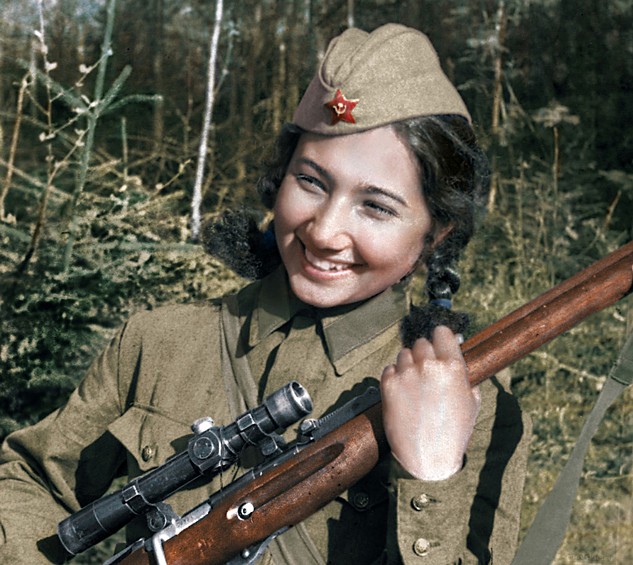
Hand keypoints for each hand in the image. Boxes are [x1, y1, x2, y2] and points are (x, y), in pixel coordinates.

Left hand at [381, 326, 480, 480]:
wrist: (428, 458)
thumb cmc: (454, 431)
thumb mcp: (471, 399)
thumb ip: (463, 370)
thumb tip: (456, 345)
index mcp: (452, 367)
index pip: (441, 332)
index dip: (439, 338)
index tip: (438, 344)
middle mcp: (428, 366)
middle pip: (421, 342)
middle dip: (423, 355)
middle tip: (426, 372)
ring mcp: (406, 374)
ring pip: (403, 354)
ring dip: (408, 365)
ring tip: (414, 386)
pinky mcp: (388, 385)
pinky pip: (389, 368)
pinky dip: (394, 377)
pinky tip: (403, 394)